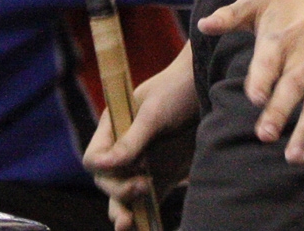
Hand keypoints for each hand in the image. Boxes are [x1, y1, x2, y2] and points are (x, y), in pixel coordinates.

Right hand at [85, 44, 197, 230]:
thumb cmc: (177, 92)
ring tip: (128, 225)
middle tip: (145, 186)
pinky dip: (147, 216)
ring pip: (124, 197)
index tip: (124, 168)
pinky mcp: (163, 177)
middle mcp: (124, 150)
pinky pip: (150, 202)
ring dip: (125, 212)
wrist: (209, 86)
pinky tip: (149, 228)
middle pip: (108, 182)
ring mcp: (143, 165)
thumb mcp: (154, 114)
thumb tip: (101, 166)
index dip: (104, 169)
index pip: (95, 159)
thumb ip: (131, 141)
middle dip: (120, 190)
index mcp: (113, 128)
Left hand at [196, 0, 303, 175]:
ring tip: (293, 157)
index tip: (256, 97)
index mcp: (280, 40)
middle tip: (265, 135)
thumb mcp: (257, 4)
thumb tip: (203, 25)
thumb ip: (229, 16)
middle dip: (280, 111)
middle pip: (292, 87)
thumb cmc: (289, 6)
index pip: (270, 61)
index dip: (263, 78)